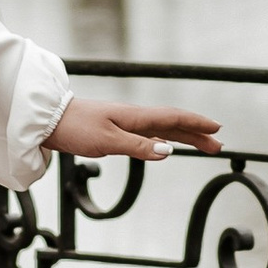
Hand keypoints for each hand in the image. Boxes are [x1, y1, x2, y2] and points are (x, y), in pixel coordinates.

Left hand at [43, 98, 223, 165]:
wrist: (48, 121)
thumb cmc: (75, 129)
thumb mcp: (107, 141)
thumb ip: (138, 146)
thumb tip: (169, 151)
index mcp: (135, 117)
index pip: (174, 118)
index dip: (197, 123)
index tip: (218, 130)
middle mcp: (134, 117)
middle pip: (173, 124)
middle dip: (197, 134)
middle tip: (219, 146)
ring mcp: (125, 123)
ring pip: (163, 128)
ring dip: (184, 136)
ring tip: (202, 145)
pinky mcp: (116, 130)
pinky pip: (150, 133)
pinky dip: (165, 138)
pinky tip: (167, 144)